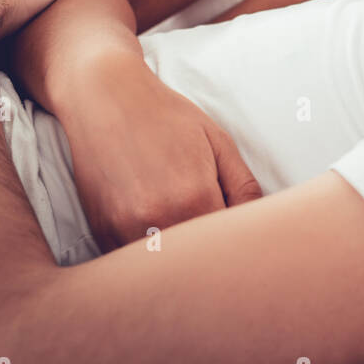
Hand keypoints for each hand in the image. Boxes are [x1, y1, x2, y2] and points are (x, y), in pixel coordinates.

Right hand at [56, 53, 261, 252]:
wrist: (104, 97)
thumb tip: (262, 223)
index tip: (241, 238)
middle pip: (197, 261)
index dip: (238, 243)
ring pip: (164, 267)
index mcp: (194, 197)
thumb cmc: (165, 116)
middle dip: (211, 254)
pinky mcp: (101, 233)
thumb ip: (244, 187)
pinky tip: (156, 228)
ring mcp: (124, 230)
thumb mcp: (218, 142)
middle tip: (214, 232)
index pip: (229, 244)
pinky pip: (133, 262)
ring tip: (184, 230)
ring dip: (179, 259)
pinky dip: (149, 255)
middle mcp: (157, 220)